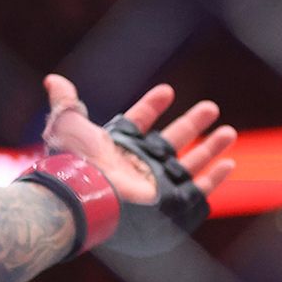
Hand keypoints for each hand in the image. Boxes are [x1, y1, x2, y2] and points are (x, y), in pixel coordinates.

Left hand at [40, 74, 235, 203]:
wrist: (88, 198)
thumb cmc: (77, 161)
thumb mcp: (68, 124)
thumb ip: (65, 101)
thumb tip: (53, 79)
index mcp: (117, 146)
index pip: (138, 121)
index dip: (152, 106)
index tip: (168, 91)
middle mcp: (139, 164)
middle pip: (171, 140)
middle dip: (192, 124)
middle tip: (211, 107)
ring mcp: (156, 182)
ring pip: (190, 162)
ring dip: (210, 146)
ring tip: (228, 131)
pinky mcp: (171, 201)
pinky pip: (199, 188)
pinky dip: (214, 176)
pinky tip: (229, 163)